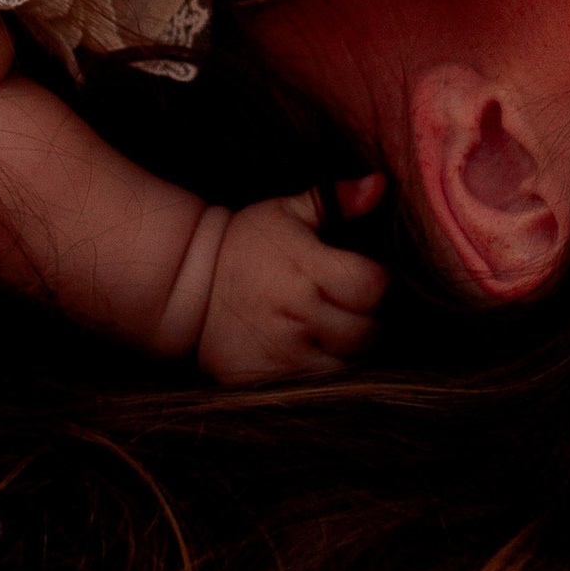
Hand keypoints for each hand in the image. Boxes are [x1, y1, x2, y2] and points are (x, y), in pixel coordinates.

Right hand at [196, 181, 386, 385]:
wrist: (189, 288)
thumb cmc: (247, 245)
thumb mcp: (286, 212)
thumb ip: (336, 200)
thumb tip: (380, 185)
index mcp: (307, 268)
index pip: (373, 286)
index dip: (377, 283)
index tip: (364, 278)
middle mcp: (299, 313)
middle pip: (368, 330)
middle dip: (369, 319)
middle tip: (351, 307)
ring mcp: (287, 352)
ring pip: (350, 363)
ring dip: (351, 351)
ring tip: (334, 330)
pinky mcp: (273, 379)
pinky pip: (322, 385)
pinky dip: (327, 372)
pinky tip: (315, 351)